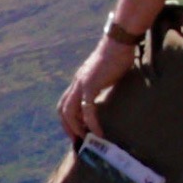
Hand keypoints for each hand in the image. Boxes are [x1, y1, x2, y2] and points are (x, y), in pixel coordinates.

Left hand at [58, 23, 139, 145]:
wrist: (119, 42)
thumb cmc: (118, 55)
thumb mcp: (106, 74)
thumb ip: (102, 84)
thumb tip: (108, 94)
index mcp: (79, 80)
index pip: (65, 102)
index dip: (67, 118)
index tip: (76, 130)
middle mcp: (76, 83)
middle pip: (63, 109)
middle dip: (68, 127)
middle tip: (77, 140)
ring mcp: (81, 83)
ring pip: (70, 111)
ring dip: (76, 127)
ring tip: (87, 138)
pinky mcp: (91, 85)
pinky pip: (87, 109)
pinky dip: (91, 122)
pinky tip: (98, 131)